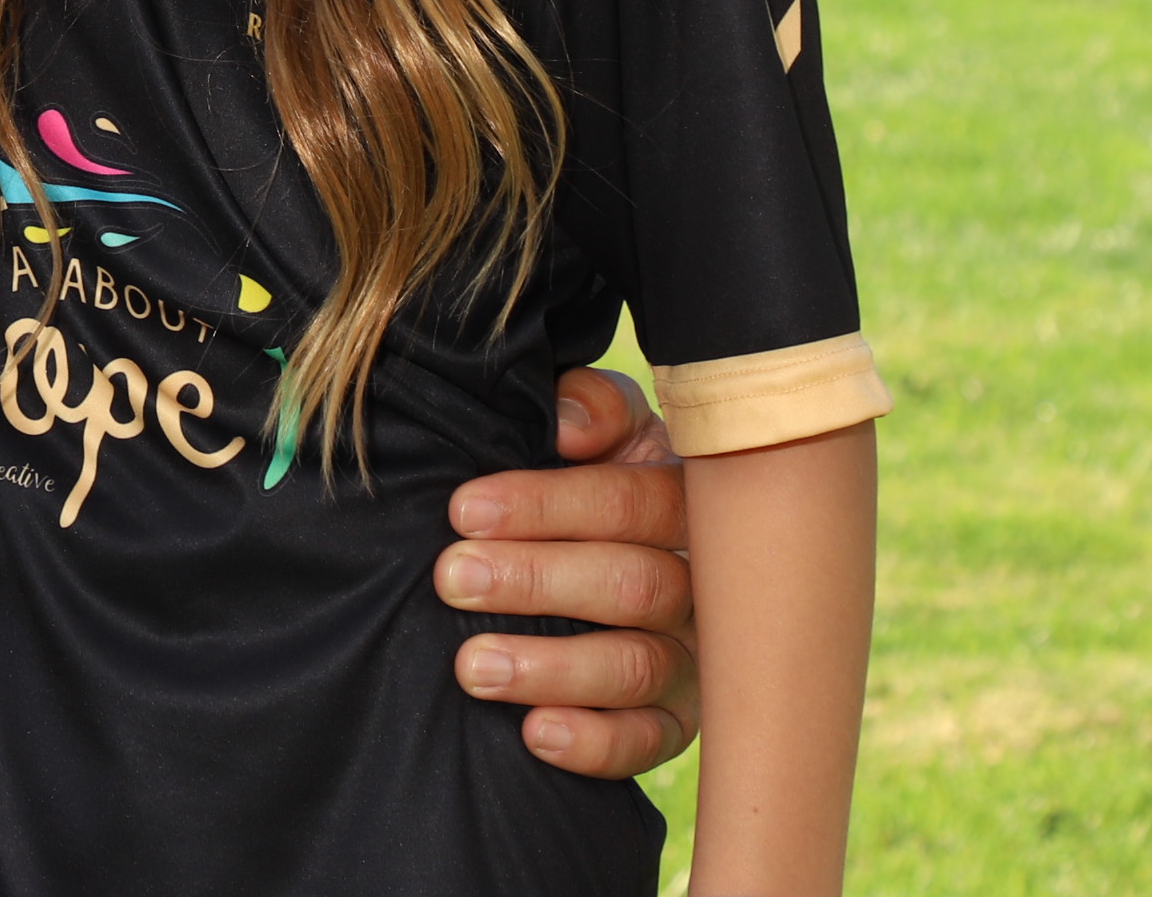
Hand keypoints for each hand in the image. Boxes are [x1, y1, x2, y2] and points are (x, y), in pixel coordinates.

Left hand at [442, 366, 699, 779]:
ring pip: (634, 667)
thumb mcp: (601, 427)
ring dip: (550, 667)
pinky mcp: (678, 719)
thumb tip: (570, 427)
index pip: (629, 503)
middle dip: (533, 582)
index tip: (464, 510)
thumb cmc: (594, 474)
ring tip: (472, 665)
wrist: (614, 544)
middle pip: (630, 586)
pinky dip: (595, 744)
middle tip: (451, 579)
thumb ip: (592, 408)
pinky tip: (535, 734)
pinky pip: (647, 742)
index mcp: (683, 499)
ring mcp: (693, 656)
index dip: (546, 505)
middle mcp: (701, 582)